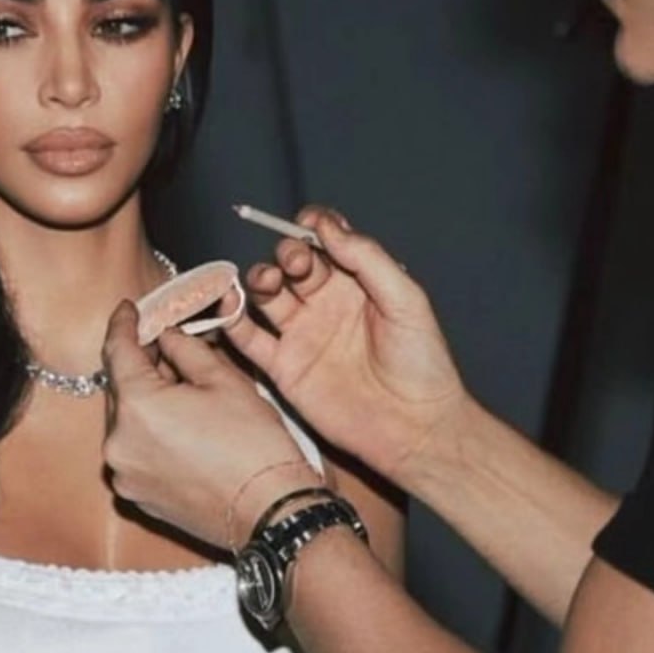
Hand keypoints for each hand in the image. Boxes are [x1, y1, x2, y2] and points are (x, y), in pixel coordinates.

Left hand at [101, 302, 315, 548]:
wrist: (269, 510)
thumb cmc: (253, 443)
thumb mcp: (224, 380)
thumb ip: (185, 348)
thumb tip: (166, 334)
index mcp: (137, 406)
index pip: (117, 352)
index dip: (122, 324)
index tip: (128, 309)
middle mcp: (118, 442)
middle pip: (119, 388)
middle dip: (140, 364)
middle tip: (164, 344)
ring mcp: (124, 474)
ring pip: (126, 421)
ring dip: (145, 400)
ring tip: (179, 388)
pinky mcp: (136, 496)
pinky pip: (134, 451)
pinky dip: (149, 432)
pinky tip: (179, 426)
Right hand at [222, 207, 470, 486]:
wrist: (416, 428)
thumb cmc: (422, 363)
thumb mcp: (406, 300)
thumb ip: (367, 258)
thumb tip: (326, 225)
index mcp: (357, 282)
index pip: (325, 241)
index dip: (312, 227)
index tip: (307, 223)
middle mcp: (325, 303)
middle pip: (290, 262)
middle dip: (288, 252)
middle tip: (297, 262)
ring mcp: (302, 334)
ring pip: (266, 294)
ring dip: (260, 277)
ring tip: (268, 281)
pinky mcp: (284, 368)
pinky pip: (248, 338)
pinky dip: (232, 318)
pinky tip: (231, 302)